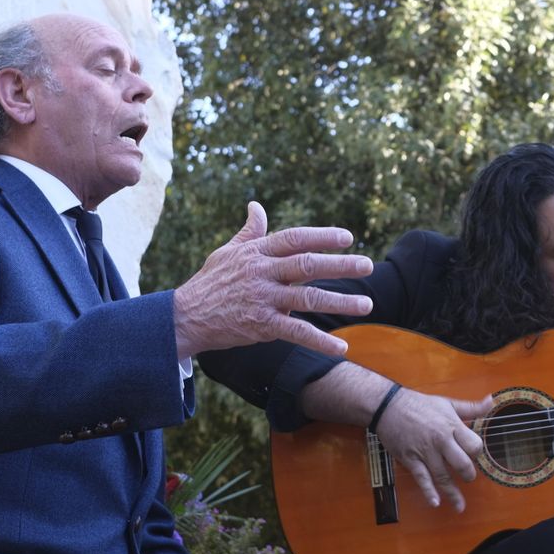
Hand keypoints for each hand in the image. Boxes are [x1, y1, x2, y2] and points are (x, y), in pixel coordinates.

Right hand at [172, 202, 373, 357]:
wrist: (186, 317)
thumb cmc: (209, 282)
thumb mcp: (227, 252)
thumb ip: (250, 232)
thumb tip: (257, 205)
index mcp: (256, 253)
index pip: (294, 239)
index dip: (321, 236)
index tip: (347, 237)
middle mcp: (261, 273)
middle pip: (306, 265)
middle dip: (340, 265)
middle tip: (368, 265)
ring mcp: (262, 299)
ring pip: (307, 298)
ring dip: (340, 301)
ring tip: (366, 304)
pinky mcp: (261, 325)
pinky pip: (296, 333)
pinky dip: (320, 341)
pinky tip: (341, 348)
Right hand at [377, 389, 493, 511]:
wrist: (389, 406)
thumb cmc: (420, 404)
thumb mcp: (448, 403)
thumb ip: (471, 407)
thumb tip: (491, 400)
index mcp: (451, 426)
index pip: (473, 446)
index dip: (477, 452)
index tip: (474, 454)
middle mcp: (440, 441)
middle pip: (462, 464)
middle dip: (468, 474)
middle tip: (468, 477)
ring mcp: (425, 452)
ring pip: (443, 476)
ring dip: (453, 493)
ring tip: (460, 506)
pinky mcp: (411, 460)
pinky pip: (422, 478)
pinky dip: (428, 492)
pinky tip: (435, 503)